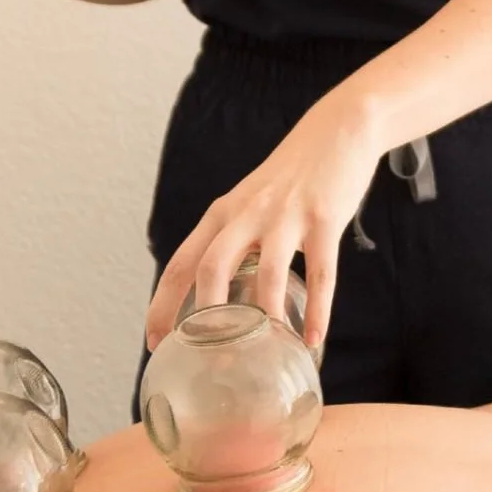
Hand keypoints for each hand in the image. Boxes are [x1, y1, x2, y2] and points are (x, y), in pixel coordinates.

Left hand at [146, 93, 382, 355]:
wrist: (337, 130)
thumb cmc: (290, 177)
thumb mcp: (249, 203)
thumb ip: (234, 242)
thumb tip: (220, 298)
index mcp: (222, 214)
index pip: (181, 264)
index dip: (162, 306)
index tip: (154, 343)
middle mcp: (247, 214)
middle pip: (212, 268)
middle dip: (206, 320)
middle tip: (209, 362)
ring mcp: (286, 216)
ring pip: (266, 274)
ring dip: (265, 320)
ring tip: (265, 357)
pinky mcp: (324, 220)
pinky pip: (320, 273)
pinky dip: (318, 310)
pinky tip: (315, 340)